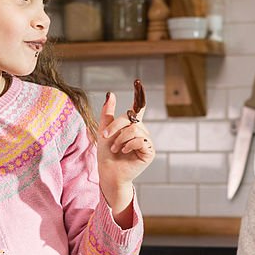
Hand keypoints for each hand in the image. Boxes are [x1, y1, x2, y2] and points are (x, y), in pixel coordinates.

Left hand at [96, 86, 154, 215]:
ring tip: (114, 148)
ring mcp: (146, 141)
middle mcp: (141, 132)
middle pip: (131, 119)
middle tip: (104, 137)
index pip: (138, 107)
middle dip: (115, 127)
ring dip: (120, 139)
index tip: (137, 81)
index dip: (139, 94)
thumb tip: (110, 93)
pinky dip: (128, 145)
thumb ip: (108, 113)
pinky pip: (140, 140)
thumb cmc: (106, 156)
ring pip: (134, 130)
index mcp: (131, 125)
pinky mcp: (149, 152)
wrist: (108, 174)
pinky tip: (123, 152)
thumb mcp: (104, 131)